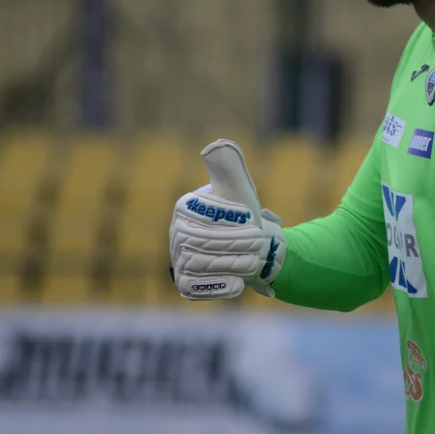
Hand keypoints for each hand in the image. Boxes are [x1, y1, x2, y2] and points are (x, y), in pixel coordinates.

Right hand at [168, 139, 285, 299]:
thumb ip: (228, 168)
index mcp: (185, 208)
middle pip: (203, 242)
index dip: (229, 219)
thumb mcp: (239, 190)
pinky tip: (239, 282)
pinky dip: (220, 285)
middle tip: (258, 241)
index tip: (249, 218)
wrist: (254, 249)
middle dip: (236, 242)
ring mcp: (177, 260)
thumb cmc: (245, 216)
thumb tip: (215, 146)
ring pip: (202, 265)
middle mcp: (176, 234)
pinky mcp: (185, 283)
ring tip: (253, 259)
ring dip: (233, 263)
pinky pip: (196, 287)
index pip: (203, 216)